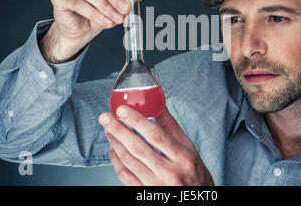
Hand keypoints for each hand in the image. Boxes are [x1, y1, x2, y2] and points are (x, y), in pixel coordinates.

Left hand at [99, 105, 213, 185]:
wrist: (195, 200)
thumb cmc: (194, 172)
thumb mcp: (190, 148)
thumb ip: (172, 127)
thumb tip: (157, 104)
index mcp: (183, 157)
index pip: (156, 135)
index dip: (137, 121)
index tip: (122, 109)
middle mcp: (170, 173)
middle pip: (138, 148)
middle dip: (118, 130)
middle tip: (105, 117)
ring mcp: (156, 186)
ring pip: (129, 161)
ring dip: (115, 143)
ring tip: (108, 129)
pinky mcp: (145, 194)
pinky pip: (125, 176)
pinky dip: (116, 161)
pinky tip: (113, 148)